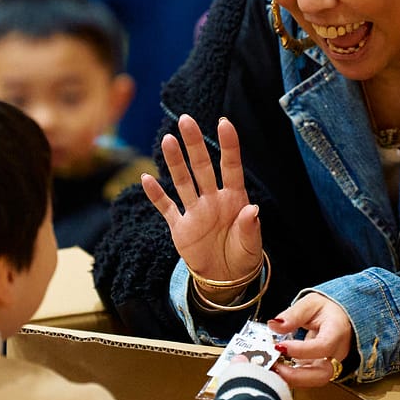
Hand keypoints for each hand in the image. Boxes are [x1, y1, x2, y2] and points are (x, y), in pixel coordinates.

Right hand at [142, 115, 261, 300]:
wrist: (226, 279)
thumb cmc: (244, 256)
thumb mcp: (251, 244)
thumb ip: (250, 226)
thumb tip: (253, 209)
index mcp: (235, 199)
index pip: (231, 166)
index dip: (228, 145)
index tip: (223, 122)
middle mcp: (213, 199)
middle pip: (202, 167)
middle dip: (194, 144)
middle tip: (186, 119)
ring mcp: (195, 211)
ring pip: (183, 181)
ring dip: (175, 162)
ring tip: (167, 140)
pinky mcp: (180, 227)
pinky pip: (166, 207)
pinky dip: (156, 195)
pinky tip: (146, 178)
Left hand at [269, 293, 353, 386]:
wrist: (341, 318)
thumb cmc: (328, 310)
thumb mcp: (310, 303)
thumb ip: (293, 315)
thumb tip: (274, 325)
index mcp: (337, 332)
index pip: (323, 347)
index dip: (301, 350)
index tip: (280, 346)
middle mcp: (336, 353)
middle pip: (322, 374)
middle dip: (296, 375)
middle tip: (274, 366)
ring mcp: (330, 364)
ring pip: (314, 380)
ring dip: (292, 378)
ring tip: (273, 368)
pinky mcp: (320, 370)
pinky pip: (307, 378)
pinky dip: (291, 376)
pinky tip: (277, 368)